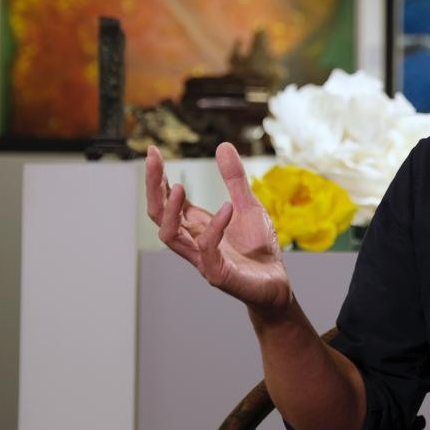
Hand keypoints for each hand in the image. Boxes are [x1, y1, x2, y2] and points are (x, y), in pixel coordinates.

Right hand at [146, 142, 291, 312]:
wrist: (276, 283)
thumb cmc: (258, 248)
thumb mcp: (249, 205)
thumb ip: (235, 179)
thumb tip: (223, 146)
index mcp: (196, 225)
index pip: (166, 201)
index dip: (157, 177)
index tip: (153, 151)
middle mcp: (193, 241)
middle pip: (159, 216)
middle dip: (153, 187)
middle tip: (153, 160)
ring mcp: (203, 259)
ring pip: (171, 237)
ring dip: (171, 212)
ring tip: (178, 187)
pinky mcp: (219, 274)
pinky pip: (208, 251)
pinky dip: (216, 228)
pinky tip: (228, 208)